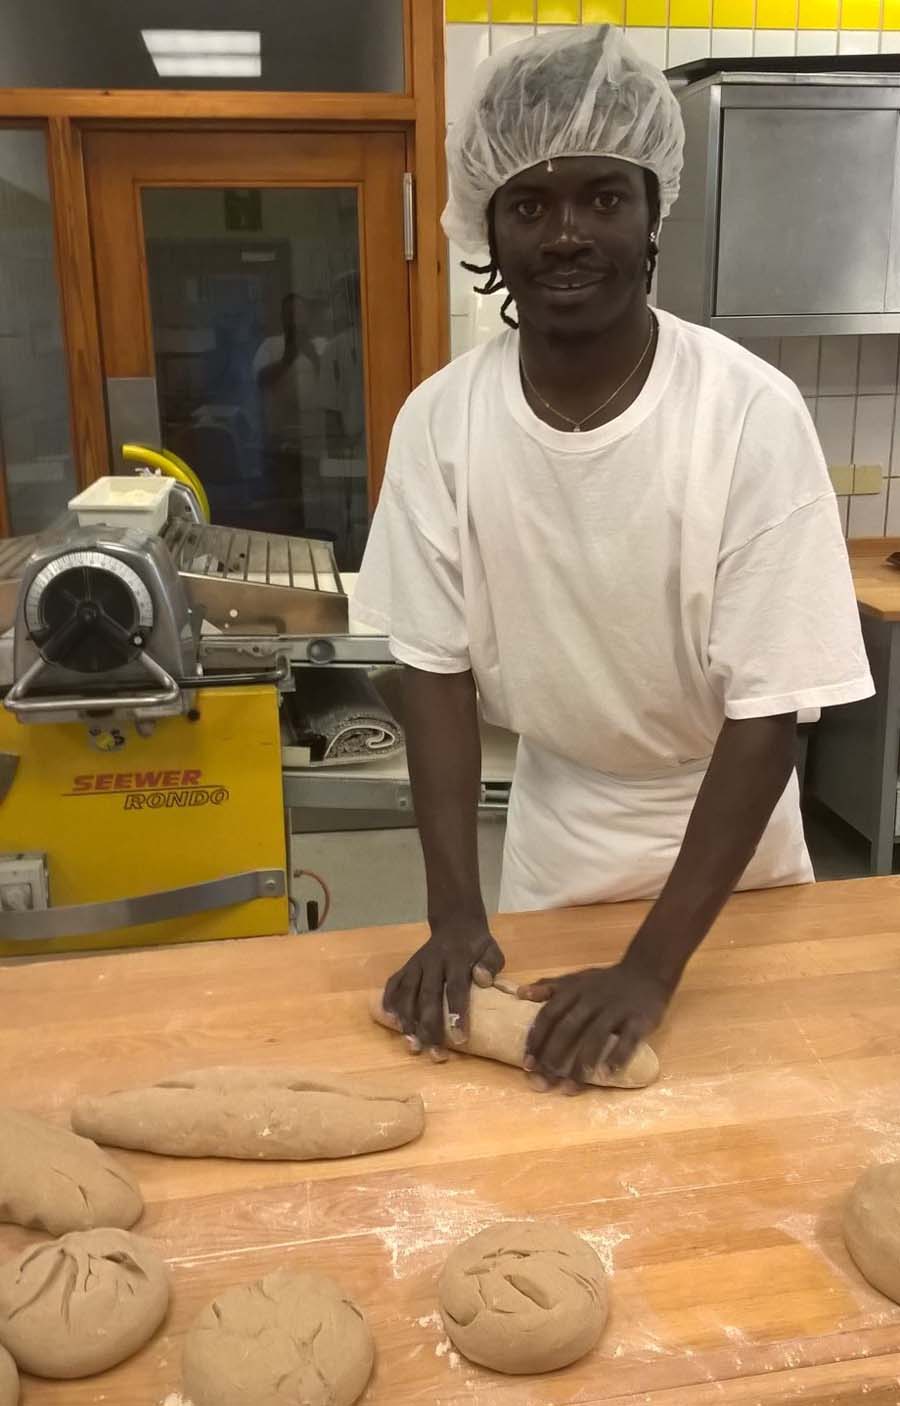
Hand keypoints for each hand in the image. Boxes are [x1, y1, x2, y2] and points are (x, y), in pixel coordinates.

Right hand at [382, 920, 504, 1055]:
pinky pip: (394, 983)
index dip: (456, 1013)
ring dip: (407, 1019)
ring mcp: (417, 964)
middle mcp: (433, 961)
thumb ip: (489, 964)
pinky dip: (390, 1001)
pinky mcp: (406, 966)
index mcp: (457, 958)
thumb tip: (482, 979)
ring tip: (412, 1043)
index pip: (455, 988)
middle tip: (433, 1051)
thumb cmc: (477, 946)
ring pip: (408, 992)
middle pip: (428, 995)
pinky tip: (391, 1021)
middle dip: (429, 1025)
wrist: (456, 924)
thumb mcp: (491, 950)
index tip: (459, 1039)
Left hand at [519, 955, 670, 1090]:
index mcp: (574, 991)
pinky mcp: (639, 1019)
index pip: (549, 1014)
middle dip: (553, 1056)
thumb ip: (549, 987)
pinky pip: (628, 1039)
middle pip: (568, 1028)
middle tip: (544, 1081)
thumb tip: (520, 993)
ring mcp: (616, 1009)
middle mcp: (592, 1000)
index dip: (537, 1039)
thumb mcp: (576, 979)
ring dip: (582, 1063)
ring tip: (570, 1087)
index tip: (528, 1064)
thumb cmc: (605, 981)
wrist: (647, 971)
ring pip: (596, 1036)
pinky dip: (617, 1057)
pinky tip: (606, 1075)